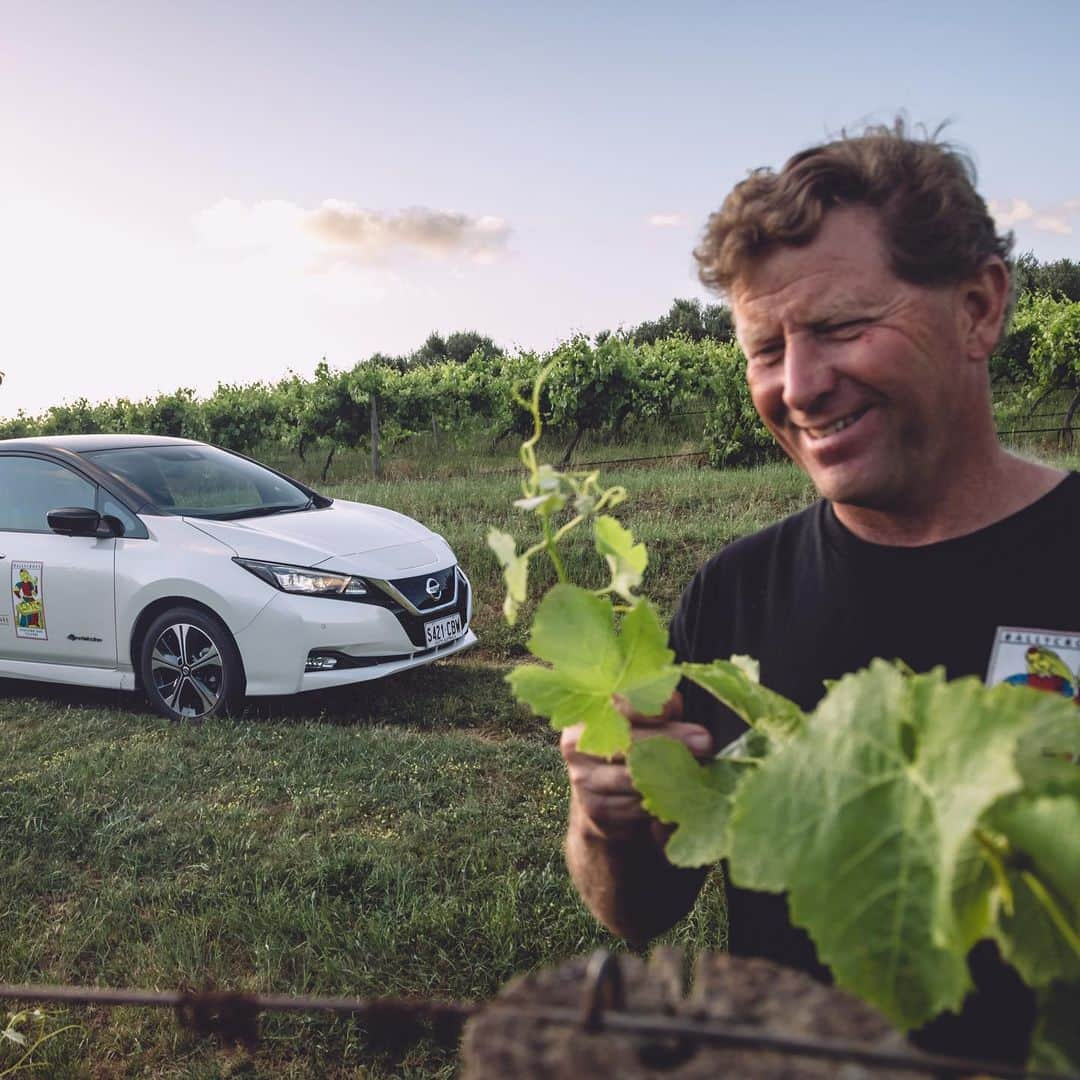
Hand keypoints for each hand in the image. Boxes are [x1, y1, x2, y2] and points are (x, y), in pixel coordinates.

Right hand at [560, 690, 713, 838]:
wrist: (604, 798)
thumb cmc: (632, 748)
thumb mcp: (644, 721)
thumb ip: (656, 707)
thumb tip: (671, 703)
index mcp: (588, 711)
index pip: (615, 702)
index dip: (645, 705)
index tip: (674, 708)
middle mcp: (577, 742)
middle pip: (627, 740)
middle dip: (671, 739)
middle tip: (705, 742)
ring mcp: (583, 778)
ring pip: (632, 776)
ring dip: (671, 774)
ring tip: (701, 770)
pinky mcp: (595, 809)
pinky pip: (634, 805)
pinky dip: (660, 801)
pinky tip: (680, 795)